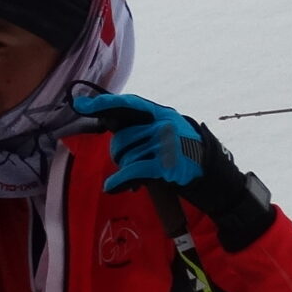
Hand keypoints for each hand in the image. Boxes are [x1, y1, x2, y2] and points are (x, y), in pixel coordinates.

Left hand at [76, 92, 274, 244]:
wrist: (211, 172)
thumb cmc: (181, 152)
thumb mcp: (164, 131)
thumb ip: (139, 126)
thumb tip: (105, 120)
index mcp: (160, 113)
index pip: (128, 104)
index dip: (103, 104)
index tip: (80, 104)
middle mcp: (163, 124)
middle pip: (121, 139)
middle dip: (119, 154)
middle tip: (129, 162)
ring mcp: (165, 144)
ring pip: (125, 158)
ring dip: (126, 169)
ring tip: (140, 173)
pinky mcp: (165, 165)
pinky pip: (131, 171)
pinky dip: (118, 181)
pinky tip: (111, 186)